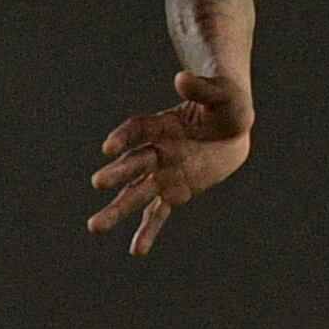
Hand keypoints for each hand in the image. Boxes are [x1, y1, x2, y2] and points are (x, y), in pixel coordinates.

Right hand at [88, 71, 251, 254]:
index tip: (109, 148)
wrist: (233, 129)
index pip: (137, 130)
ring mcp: (163, 173)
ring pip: (136, 194)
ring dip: (117, 210)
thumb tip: (181, 78)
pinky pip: (158, 214)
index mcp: (162, 124)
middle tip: (97, 184)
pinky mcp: (175, 192)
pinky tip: (136, 251)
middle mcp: (156, 150)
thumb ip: (202, 88)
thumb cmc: (227, 105)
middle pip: (133, 163)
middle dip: (117, 174)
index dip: (123, 137)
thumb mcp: (222, 94)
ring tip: (94, 227)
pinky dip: (147, 231)